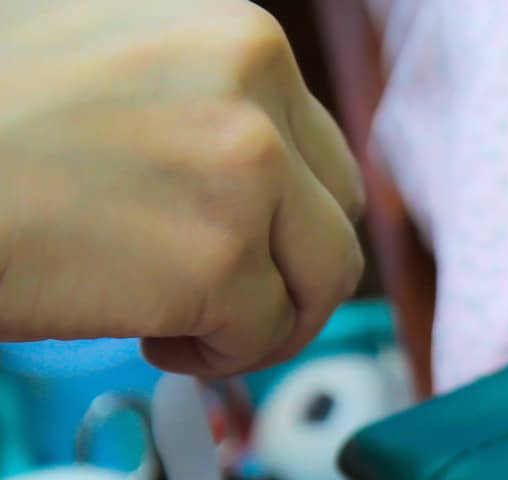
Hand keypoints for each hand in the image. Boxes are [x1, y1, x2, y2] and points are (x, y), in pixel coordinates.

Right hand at [0, 0, 364, 375]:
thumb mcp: (114, 59)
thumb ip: (203, 99)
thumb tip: (273, 173)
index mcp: (240, 39)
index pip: (321, 151)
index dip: (286, 216)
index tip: (240, 242)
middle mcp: (257, 96)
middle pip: (337, 218)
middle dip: (290, 272)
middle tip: (227, 297)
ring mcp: (245, 178)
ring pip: (322, 282)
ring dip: (266, 320)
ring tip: (188, 323)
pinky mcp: (218, 264)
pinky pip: (263, 336)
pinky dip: (216, 357)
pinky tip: (152, 339)